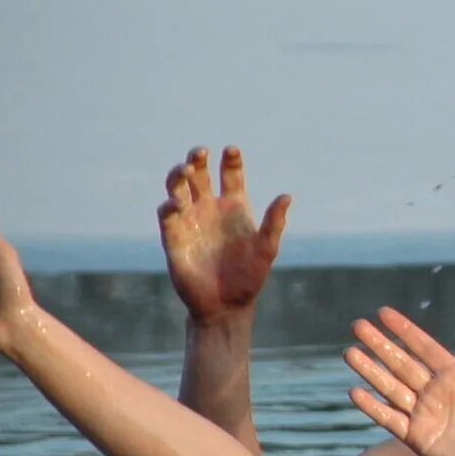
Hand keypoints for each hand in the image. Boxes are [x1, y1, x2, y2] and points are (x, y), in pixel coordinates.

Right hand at [158, 146, 288, 323]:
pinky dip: (169, 206)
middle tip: (200, 152)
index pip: (230, 175)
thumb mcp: (267, 248)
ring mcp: (190, 221)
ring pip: (178, 188)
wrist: (227, 305)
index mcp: (234, 207)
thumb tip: (286, 196)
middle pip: (199, 175)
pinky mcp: (174, 237)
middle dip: (198, 160)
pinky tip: (175, 203)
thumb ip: (274, 222)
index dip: (230, 161)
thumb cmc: (250, 276)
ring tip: (185, 170)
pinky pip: (167, 216)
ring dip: (178, 176)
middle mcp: (209, 208)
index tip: (231, 150)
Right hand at [346, 309, 454, 455]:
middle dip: (379, 344)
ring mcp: (426, 417)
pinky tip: (354, 392)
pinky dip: (372, 407)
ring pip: (390, 388)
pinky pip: (390, 419)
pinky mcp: (419, 440)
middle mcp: (438, 394)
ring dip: (370, 370)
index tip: (383, 313)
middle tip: (357, 325)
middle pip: (402, 363)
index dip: (405, 331)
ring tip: (349, 352)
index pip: (425, 348)